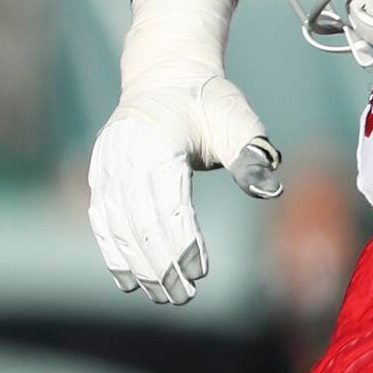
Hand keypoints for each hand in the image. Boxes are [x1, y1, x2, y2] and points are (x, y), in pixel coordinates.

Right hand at [90, 0, 283, 304]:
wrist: (166, 76)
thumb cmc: (209, 101)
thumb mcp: (237, 120)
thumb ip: (251, 155)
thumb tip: (272, 189)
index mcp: (156, 142)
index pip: (167, 202)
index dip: (182, 240)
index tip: (200, 271)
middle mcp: (123, 155)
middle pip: (139, 221)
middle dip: (162, 263)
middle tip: (184, 296)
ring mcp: (106, 165)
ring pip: (118, 226)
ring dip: (140, 265)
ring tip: (165, 295)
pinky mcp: (100, 175)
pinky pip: (102, 220)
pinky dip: (114, 252)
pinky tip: (130, 282)